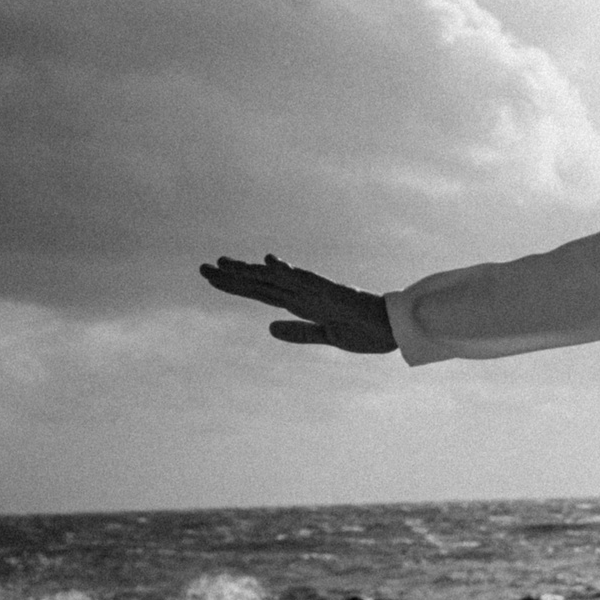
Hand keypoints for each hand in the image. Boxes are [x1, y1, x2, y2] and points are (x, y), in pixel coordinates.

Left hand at [199, 255, 396, 353]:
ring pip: (278, 280)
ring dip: (252, 272)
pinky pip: (308, 281)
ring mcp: (318, 292)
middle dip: (233, 276)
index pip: (262, 293)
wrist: (396, 331)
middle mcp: (305, 295)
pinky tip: (270, 264)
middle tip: (204, 268)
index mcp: (302, 304)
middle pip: (262, 284)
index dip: (236, 285)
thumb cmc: (367, 332)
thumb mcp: (326, 336)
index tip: (212, 277)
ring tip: (225, 264)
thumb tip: (268, 328)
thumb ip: (298, 332)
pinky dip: (290, 272)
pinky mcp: (333, 294)